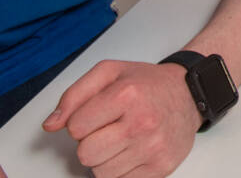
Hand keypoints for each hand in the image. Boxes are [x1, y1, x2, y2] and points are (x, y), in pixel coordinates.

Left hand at [43, 60, 199, 177]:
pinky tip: (132, 151)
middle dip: (90, 142)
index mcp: (127, 94)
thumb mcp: (109, 72)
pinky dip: (121, 169)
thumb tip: (51, 124)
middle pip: (85, 154)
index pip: (75, 127)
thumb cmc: (147, 83)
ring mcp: (153, 148)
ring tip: (121, 139)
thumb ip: (74, 95)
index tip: (96, 114)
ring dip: (105, 158)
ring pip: (101, 173)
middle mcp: (142, 122)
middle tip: (108, 128)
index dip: (80, 121)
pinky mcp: (160, 168)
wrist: (189, 95)